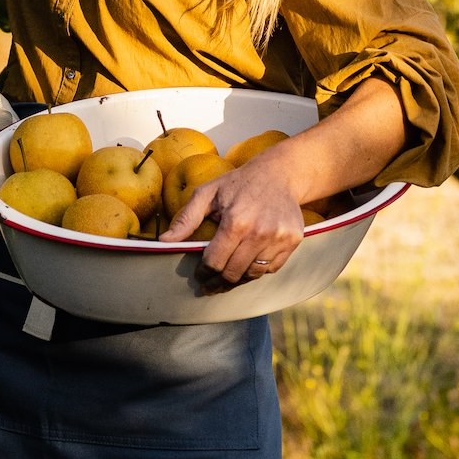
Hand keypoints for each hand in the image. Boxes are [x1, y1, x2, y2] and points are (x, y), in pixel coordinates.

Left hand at [165, 154, 306, 287]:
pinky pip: (271, 269)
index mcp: (236, 221)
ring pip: (252, 275)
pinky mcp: (293, 241)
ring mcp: (279, 238)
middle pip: (233, 273)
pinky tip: (247, 264)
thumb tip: (164, 241)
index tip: (199, 275)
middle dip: (217, 282)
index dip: (203, 273)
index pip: (215, 262)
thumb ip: (186, 218)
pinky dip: (257, 270)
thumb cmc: (239, 183)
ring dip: (237, 279)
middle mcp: (260, 232)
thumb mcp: (208, 193)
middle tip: (210, 284)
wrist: (279, 174)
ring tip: (227, 277)